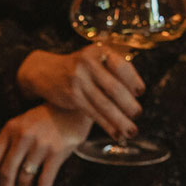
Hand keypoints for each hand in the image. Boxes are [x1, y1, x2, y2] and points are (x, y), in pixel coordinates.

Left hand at [0, 104, 91, 185]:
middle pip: (7, 172)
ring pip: (25, 178)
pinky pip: (44, 180)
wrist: (72, 107)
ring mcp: (39, 145)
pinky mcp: (57, 153)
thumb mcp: (22, 124)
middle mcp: (22, 137)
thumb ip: (9, 143)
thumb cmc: (44, 120)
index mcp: (9, 129)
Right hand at [17, 45, 143, 140]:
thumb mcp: (93, 59)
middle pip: (114, 87)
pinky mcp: (72, 96)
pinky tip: (116, 134)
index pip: (121, 66)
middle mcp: (88, 63)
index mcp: (98, 51)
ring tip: (132, 131)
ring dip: (120, 120)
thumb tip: (136, 93)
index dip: (133, 80)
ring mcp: (79, 80)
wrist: (44, 71)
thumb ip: (112, 70)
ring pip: (104, 104)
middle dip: (128, 104)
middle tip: (138, 114)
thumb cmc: (77, 68)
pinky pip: (94, 113)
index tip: (141, 92)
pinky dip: (107, 125)